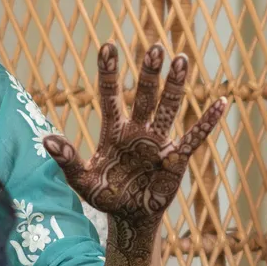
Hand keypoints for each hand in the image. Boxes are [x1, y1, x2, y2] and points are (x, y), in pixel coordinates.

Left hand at [43, 44, 225, 265]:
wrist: (130, 218)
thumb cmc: (106, 196)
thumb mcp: (83, 180)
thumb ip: (67, 159)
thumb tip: (46, 139)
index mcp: (114, 131)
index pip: (110, 95)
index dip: (110, 72)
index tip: (108, 46)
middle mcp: (138, 130)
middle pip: (145, 95)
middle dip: (150, 73)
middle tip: (155, 47)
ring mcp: (159, 141)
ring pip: (169, 107)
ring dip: (176, 85)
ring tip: (182, 58)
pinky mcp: (177, 158)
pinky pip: (195, 136)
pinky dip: (208, 121)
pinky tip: (220, 103)